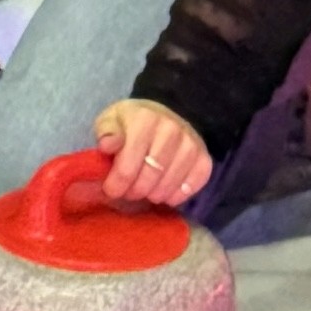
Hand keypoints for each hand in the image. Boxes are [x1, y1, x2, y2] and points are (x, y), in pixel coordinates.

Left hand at [91, 96, 215, 208]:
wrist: (166, 114)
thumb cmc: (132, 122)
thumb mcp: (112, 120)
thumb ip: (106, 132)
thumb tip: (107, 145)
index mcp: (144, 120)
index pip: (128, 165)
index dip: (117, 184)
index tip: (111, 190)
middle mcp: (171, 130)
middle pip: (150, 177)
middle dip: (134, 191)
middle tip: (128, 193)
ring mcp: (191, 145)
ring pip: (169, 185)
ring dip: (154, 195)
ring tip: (145, 191)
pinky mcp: (204, 159)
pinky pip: (191, 188)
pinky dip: (176, 196)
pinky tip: (165, 192)